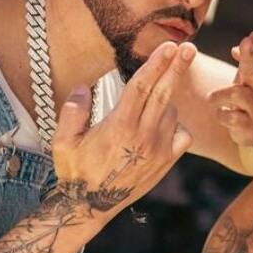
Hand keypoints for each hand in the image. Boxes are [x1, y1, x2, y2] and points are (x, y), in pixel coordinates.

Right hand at [50, 42, 195, 216]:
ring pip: (172, 112)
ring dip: (166, 100)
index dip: (156, 64)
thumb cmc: (76, 170)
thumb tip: (84, 87)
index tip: (169, 46)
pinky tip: (162, 123)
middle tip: (189, 48)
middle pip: (164, 93)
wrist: (92, 205)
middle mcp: (143, 136)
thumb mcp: (63, 142)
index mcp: (119, 126)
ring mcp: (158, 149)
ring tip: (148, 103)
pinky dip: (177, 124)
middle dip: (177, 68)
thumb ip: (72, 112)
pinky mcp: (167, 161)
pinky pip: (183, 134)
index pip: (141, 87)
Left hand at [208, 31, 252, 146]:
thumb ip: (245, 61)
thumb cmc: (251, 98)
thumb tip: (235, 49)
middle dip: (249, 56)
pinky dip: (221, 114)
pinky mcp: (250, 127)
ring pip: (238, 94)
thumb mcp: (249, 79)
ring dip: (220, 95)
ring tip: (211, 99)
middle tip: (245, 42)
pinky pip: (231, 117)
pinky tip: (221, 115)